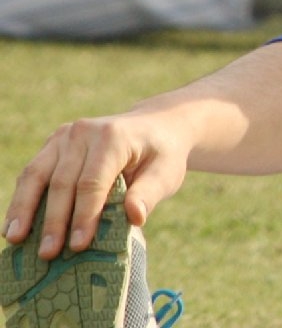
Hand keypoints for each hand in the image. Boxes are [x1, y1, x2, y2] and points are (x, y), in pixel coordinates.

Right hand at [3, 111, 188, 258]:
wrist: (155, 127)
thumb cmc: (162, 154)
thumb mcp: (166, 172)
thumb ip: (149, 193)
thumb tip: (135, 217)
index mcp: (113, 137)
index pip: (93, 182)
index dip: (84, 215)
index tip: (78, 245)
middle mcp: (84, 131)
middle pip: (63, 182)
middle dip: (55, 221)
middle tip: (48, 253)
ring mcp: (65, 136)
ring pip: (37, 175)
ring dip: (24, 209)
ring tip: (16, 240)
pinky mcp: (53, 144)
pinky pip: (33, 172)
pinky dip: (22, 199)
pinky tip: (14, 225)